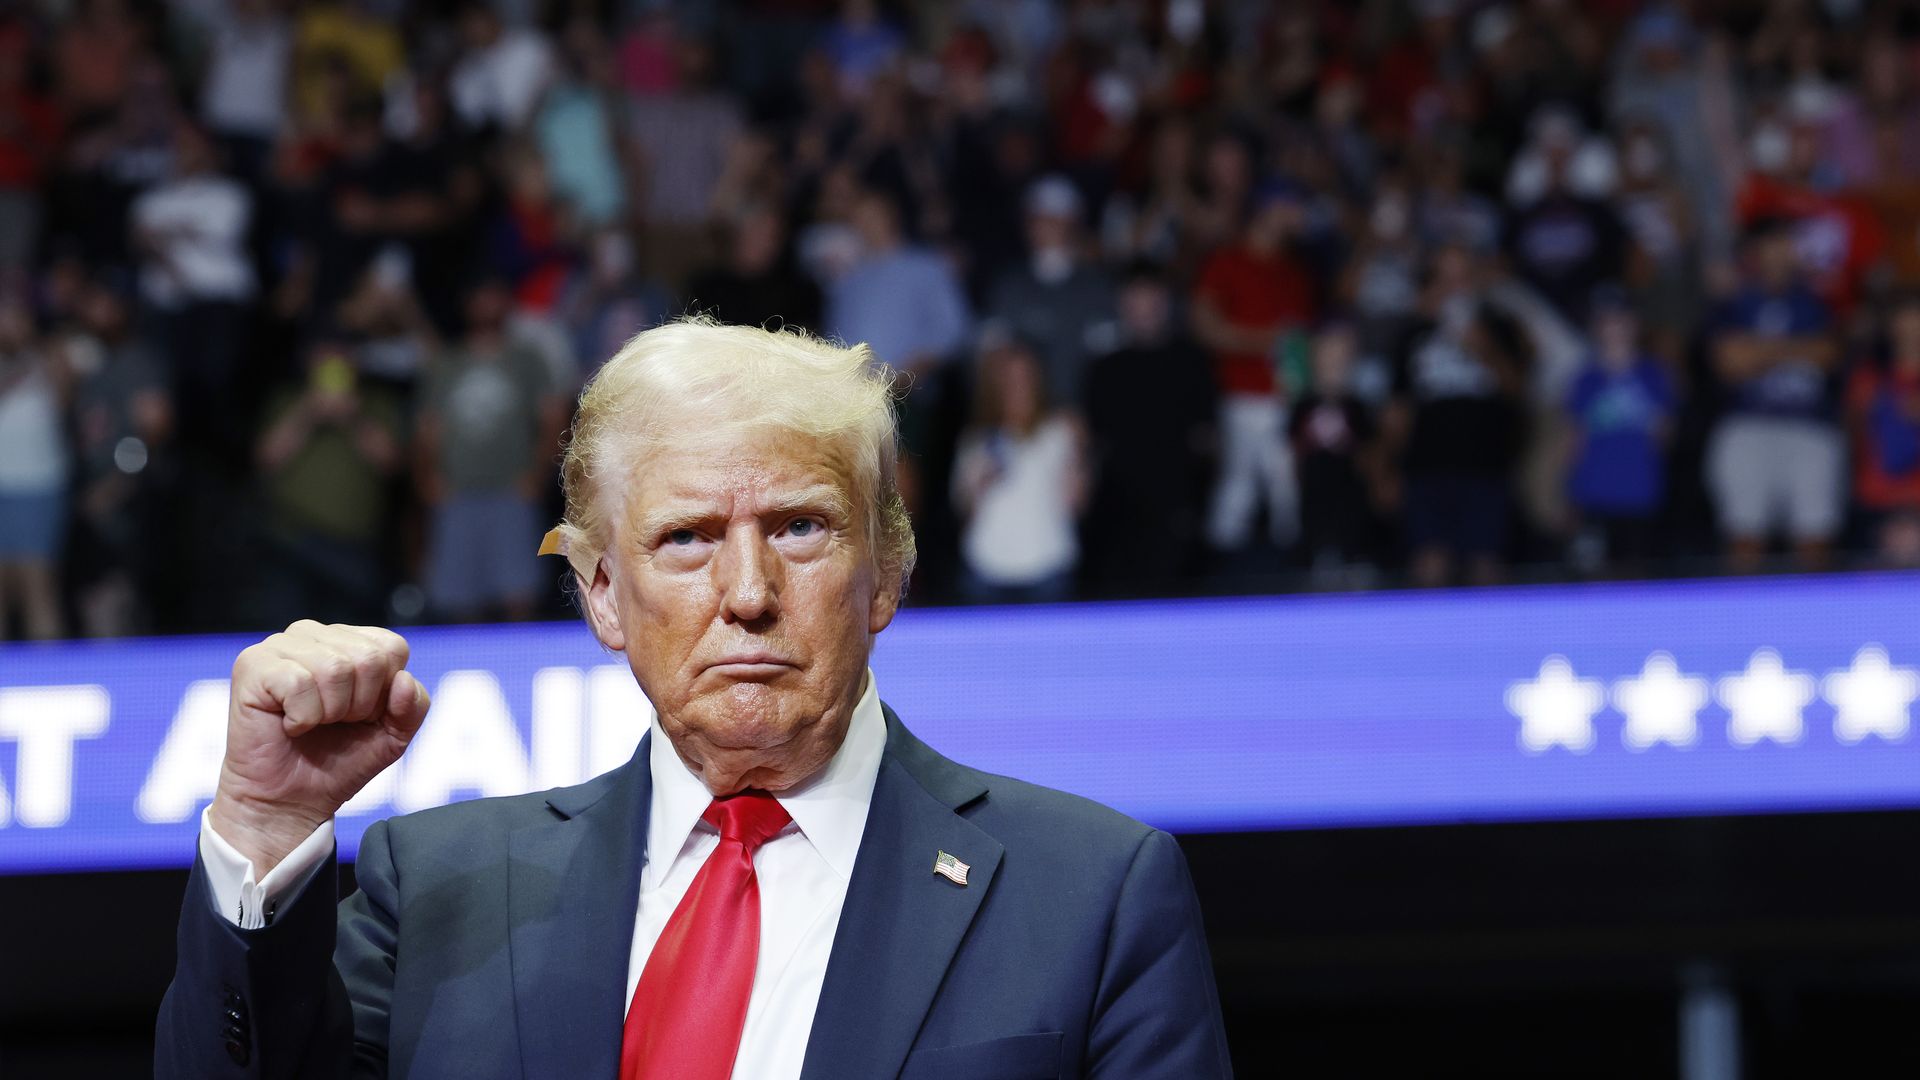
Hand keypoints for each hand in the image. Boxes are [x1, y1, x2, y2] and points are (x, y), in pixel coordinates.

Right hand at [208, 622, 430, 873]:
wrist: (291, 802)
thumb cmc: (339, 762)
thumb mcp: (393, 735)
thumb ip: (414, 706)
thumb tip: (403, 680)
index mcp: (349, 641)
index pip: (391, 648)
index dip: (384, 694)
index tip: (361, 716)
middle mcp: (313, 634)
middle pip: (368, 658)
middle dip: (358, 705)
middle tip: (332, 723)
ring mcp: (280, 645)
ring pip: (335, 668)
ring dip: (329, 712)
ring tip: (310, 723)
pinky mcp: (252, 664)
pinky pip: (299, 682)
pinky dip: (302, 717)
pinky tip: (289, 725)